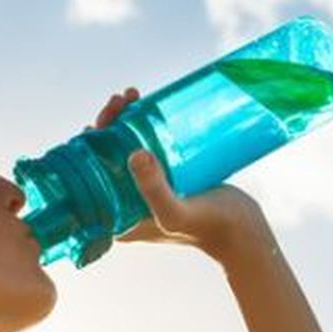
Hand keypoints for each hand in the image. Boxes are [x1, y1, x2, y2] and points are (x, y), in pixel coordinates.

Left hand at [86, 87, 276, 265]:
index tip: (103, 119)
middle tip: (122, 100)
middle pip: (105, 159)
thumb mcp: (177, 213)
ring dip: (123, 122)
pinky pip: (146, 150)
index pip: (90, 177)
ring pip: (124, 150)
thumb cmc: (209, 228)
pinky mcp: (165, 182)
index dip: (89, 145)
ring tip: (132, 97)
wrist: (244, 233)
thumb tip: (135, 154)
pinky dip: (142, 128)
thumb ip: (155, 191)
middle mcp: (125, 206)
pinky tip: (146, 108)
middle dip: (107, 126)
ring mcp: (145, 193)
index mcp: (117, 218)